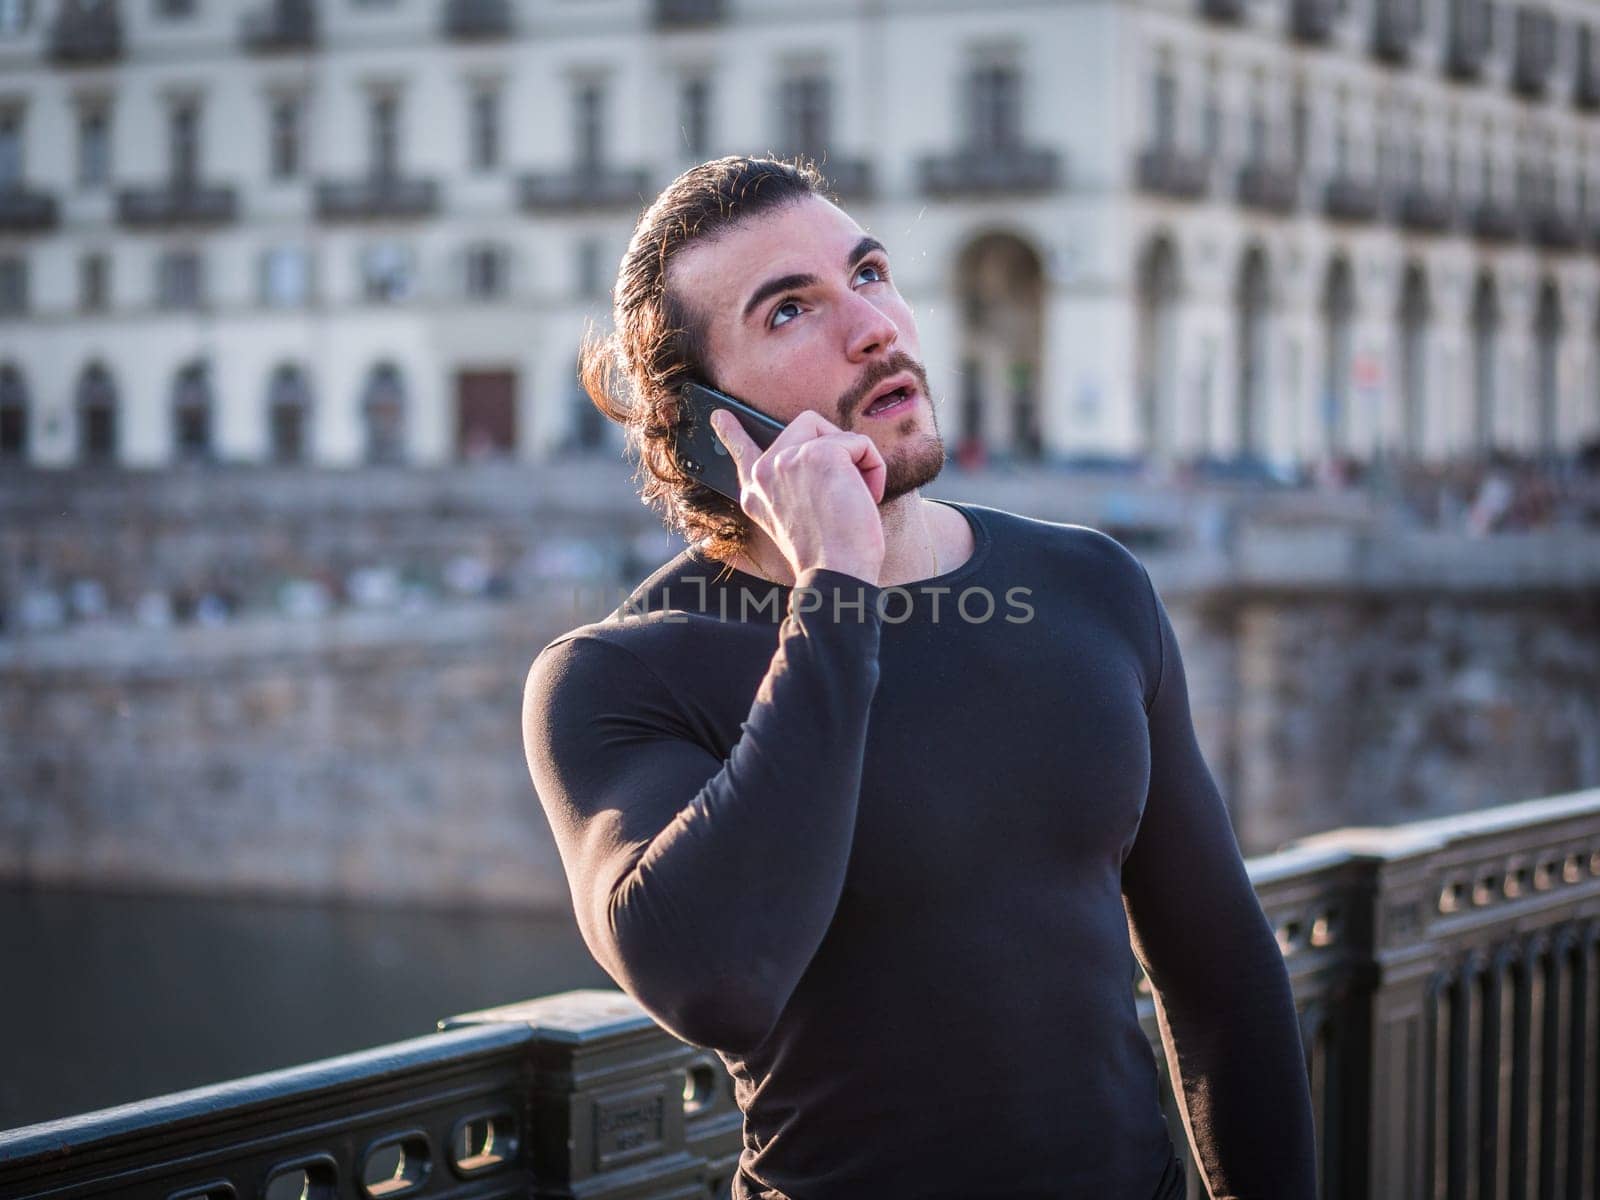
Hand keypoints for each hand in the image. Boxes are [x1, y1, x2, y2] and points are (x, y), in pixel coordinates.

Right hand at [710, 407, 885, 585]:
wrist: (837, 574)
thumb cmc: (830, 556)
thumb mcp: (797, 521)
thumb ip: (793, 488)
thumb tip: (818, 453)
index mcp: (755, 495)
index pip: (741, 453)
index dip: (731, 432)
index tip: (718, 415)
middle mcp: (764, 474)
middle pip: (806, 426)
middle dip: (836, 449)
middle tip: (845, 490)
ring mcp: (787, 460)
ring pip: (833, 432)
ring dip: (856, 461)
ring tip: (856, 497)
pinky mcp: (819, 453)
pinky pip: (860, 443)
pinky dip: (875, 468)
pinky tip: (867, 496)